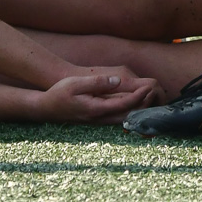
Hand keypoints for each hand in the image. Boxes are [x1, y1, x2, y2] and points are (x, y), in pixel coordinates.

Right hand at [35, 73, 158, 123]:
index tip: (149, 88)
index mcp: (96, 109)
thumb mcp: (76, 84)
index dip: (139, 97)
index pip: (124, 105)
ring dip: (138, 110)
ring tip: (150, 98)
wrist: (46, 108)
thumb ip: (97, 82)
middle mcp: (100, 118)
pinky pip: (118, 118)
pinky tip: (136, 104)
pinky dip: (130, 112)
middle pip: (129, 116)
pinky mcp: (97, 119)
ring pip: (124, 119)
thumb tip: (117, 81)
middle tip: (155, 94)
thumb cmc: (59, 93)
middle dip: (143, 106)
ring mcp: (99, 121)